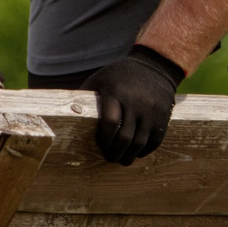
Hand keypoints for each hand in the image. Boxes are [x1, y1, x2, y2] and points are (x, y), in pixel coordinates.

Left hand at [88, 46, 183, 164]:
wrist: (155, 66)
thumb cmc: (119, 76)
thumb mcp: (99, 79)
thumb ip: (85, 96)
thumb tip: (64, 117)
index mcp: (116, 93)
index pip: (110, 123)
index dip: (103, 139)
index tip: (100, 145)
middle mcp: (136, 102)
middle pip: (124, 138)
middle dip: (114, 153)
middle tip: (109, 157)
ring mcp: (151, 111)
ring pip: (139, 143)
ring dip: (129, 156)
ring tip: (122, 159)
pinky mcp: (163, 117)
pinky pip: (154, 142)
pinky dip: (144, 151)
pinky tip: (136, 152)